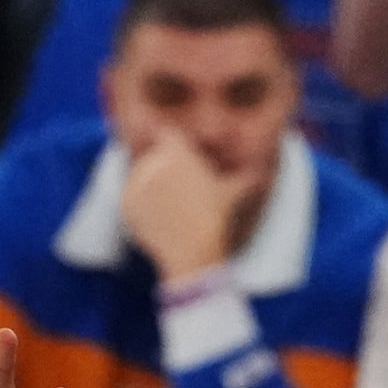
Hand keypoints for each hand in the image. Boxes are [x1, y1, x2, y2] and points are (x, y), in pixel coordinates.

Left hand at [119, 129, 238, 283]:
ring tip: (166, 204)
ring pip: (139, 175)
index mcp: (177, 152)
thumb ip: (244, 177)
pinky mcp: (126, 203)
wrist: (193, 253)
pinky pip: (130, 197)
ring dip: (148, 184)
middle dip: (161, 167)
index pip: (167, 135)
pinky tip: (156, 216)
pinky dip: (139, 204)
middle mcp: (153, 162)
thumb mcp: (231, 194)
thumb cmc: (216, 220)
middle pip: (152, 156)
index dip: (172, 146)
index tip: (177, 157)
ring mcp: (136, 182)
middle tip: (174, 187)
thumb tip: (262, 174)